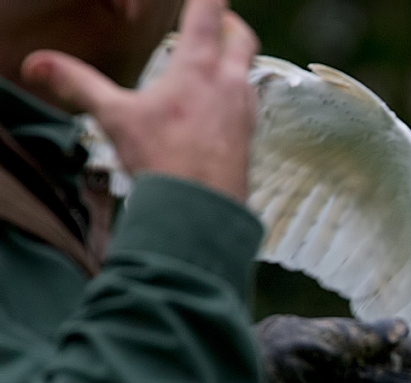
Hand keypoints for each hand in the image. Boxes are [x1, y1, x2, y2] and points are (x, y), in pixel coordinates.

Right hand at [21, 0, 258, 200]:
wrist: (202, 212)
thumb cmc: (165, 162)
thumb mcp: (115, 118)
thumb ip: (79, 84)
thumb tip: (38, 64)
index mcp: (199, 68)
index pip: (209, 12)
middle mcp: (229, 84)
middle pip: (241, 37)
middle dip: (229, 22)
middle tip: (214, 19)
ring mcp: (244, 111)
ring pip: (247, 71)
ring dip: (233, 59)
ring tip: (212, 62)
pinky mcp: (248, 137)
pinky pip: (247, 104)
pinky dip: (235, 93)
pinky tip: (218, 108)